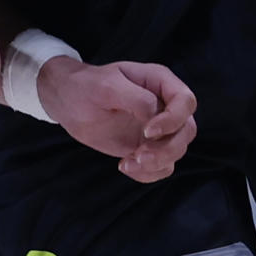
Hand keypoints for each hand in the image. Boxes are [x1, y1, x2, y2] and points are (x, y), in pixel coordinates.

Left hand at [37, 57, 197, 182]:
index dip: (173, 120)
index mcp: (159, 82)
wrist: (69, 103)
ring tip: (127, 163)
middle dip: (167, 149)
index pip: (185, 102)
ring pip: (177, 151)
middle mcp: (164, 105)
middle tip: (138, 155)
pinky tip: (125, 166)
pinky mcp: (148, 147)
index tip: (147, 132)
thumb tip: (155, 116)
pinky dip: (148, 173)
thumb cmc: (86, 86)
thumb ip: (135, 98)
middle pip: (187, 131)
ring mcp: (158, 128)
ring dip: (156, 163)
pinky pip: (162, 166)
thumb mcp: (107, 86)